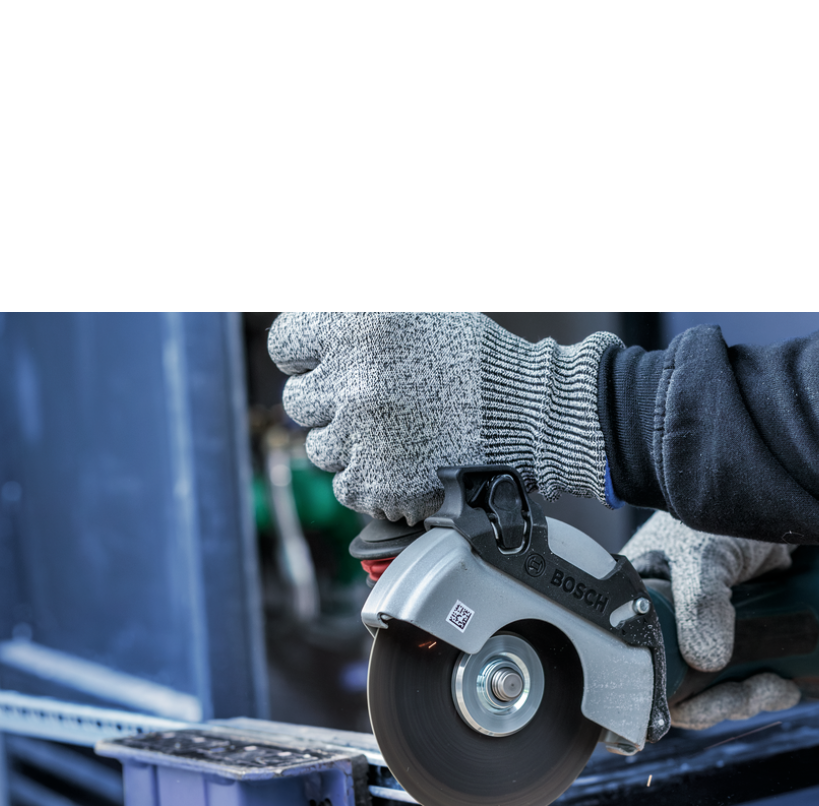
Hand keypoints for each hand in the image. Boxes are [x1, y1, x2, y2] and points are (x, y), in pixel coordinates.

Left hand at [268, 313, 620, 523]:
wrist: (533, 413)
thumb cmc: (480, 358)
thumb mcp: (419, 306)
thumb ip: (359, 312)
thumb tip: (317, 321)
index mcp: (358, 324)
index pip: (285, 344)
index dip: (305, 357)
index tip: (324, 366)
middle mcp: (354, 378)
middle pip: (299, 401)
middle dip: (332, 404)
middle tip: (375, 405)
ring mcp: (363, 435)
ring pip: (321, 449)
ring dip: (352, 445)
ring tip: (398, 434)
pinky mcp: (377, 482)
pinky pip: (347, 487)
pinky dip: (372, 481)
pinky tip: (405, 462)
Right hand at [622, 512, 802, 730]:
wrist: (789, 491)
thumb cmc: (726, 508)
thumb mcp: (703, 550)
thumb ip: (700, 601)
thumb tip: (706, 662)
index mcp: (636, 602)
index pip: (633, 666)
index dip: (661, 695)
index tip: (694, 703)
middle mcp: (668, 621)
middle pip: (677, 688)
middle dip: (715, 703)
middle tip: (744, 695)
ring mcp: (708, 629)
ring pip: (715, 689)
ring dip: (744, 699)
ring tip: (773, 686)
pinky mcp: (745, 633)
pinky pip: (747, 678)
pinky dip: (767, 690)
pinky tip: (785, 683)